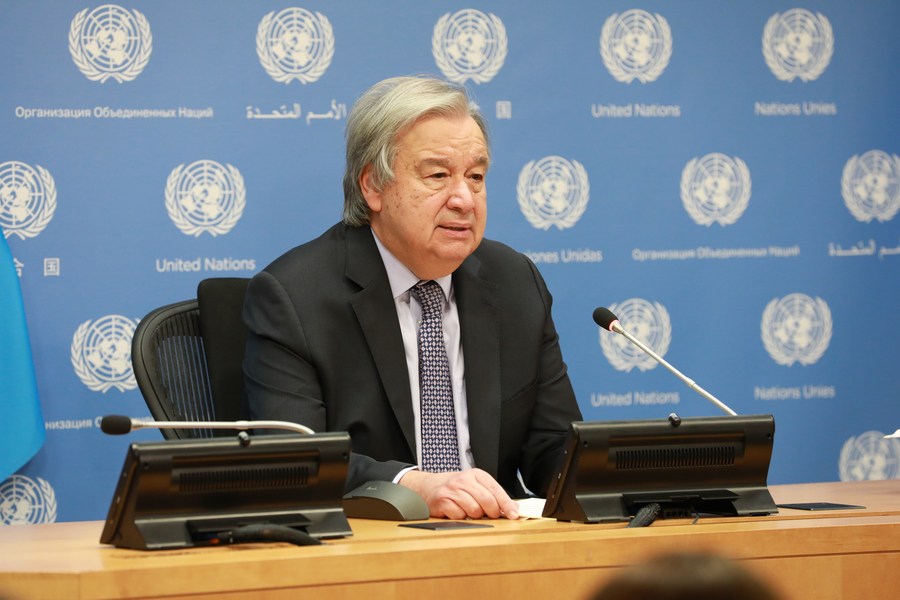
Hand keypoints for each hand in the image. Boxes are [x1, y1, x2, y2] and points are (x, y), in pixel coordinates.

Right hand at [399, 468, 518, 519]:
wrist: (427, 486)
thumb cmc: (455, 488)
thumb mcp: (474, 485)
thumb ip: (492, 495)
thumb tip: (513, 509)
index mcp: (476, 475)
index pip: (496, 490)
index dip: (506, 504)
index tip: (514, 514)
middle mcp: (464, 480)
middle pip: (487, 501)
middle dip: (492, 513)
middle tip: (489, 515)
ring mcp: (452, 490)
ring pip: (474, 511)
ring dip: (474, 515)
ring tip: (468, 510)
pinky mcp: (442, 501)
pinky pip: (460, 516)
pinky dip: (461, 518)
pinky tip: (457, 511)